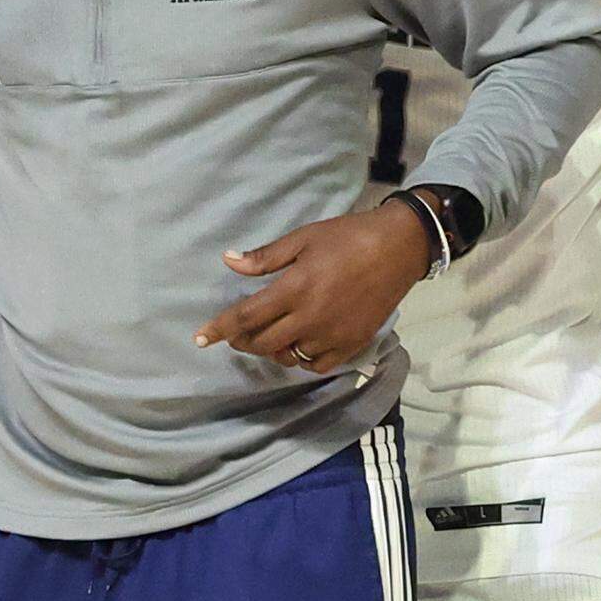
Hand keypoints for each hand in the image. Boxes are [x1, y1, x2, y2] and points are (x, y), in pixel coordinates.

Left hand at [194, 199, 431, 373]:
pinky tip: (298, 344)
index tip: (200, 339)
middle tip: (237, 332)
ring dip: (272, 350)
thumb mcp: (303, 238)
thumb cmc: (348, 237)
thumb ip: (264, 258)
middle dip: (243, 340)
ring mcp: (333, 334)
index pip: (247, 317)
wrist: (400, 247)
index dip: (220, 329)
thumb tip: (228, 261)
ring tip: (269, 335)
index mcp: (295, 288)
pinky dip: (301, 359)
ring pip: (288, 356)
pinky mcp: (352, 343)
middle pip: (263, 342)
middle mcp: (311, 317)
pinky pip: (317, 364)